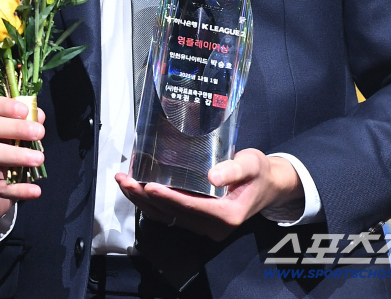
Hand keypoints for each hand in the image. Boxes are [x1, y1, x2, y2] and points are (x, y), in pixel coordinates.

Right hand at [0, 96, 45, 235]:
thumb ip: (24, 123)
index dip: (7, 106)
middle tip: (40, 132)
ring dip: (18, 155)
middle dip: (17, 128)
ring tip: (40, 158)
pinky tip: (36, 190)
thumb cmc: (0, 154)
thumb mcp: (9, 137)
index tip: (26, 111)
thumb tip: (38, 116)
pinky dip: (19, 189)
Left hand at [116, 150, 303, 240]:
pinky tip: (137, 188)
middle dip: (146, 197)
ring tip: (123, 182)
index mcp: (226, 215)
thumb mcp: (251, 164)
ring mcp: (203, 226)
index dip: (168, 197)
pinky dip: (151, 203)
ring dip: (142, 200)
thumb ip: (233, 170)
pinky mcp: (196, 220)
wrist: (267, 186)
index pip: (191, 207)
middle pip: (173, 213)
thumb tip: (211, 176)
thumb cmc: (259, 172)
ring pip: (167, 216)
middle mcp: (212, 226)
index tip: (149, 186)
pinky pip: (170, 215)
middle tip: (125, 180)